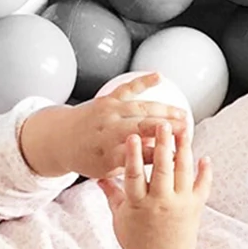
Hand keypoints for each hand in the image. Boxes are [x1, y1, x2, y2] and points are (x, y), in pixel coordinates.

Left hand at [63, 73, 191, 179]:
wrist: (60, 139)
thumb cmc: (87, 159)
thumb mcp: (107, 172)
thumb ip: (131, 165)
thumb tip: (159, 158)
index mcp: (108, 155)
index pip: (140, 154)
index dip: (161, 154)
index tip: (179, 155)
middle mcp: (108, 132)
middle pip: (142, 128)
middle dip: (167, 129)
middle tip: (187, 130)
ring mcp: (108, 113)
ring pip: (141, 108)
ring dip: (164, 110)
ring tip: (183, 114)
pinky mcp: (107, 99)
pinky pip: (127, 88)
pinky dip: (143, 81)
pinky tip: (159, 76)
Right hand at [96, 121, 211, 248]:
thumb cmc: (137, 242)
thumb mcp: (119, 218)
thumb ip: (112, 194)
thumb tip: (99, 178)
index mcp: (138, 204)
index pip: (134, 174)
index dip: (133, 155)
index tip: (133, 137)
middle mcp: (161, 202)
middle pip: (162, 169)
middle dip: (163, 145)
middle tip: (163, 125)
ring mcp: (180, 204)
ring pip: (184, 173)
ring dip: (185, 150)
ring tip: (184, 130)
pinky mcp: (195, 208)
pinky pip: (203, 187)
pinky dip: (205, 172)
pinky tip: (204, 158)